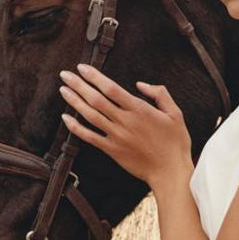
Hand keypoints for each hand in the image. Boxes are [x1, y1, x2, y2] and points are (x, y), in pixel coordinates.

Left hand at [59, 62, 191, 186]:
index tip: (83, 68)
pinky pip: (89, 137)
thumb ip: (159, 94)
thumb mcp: (175, 113)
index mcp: (139, 109)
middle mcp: (125, 121)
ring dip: (75, 102)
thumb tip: (140, 84)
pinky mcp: (112, 150)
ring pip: (90, 115)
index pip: (111, 89)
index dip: (95, 77)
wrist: (170, 172)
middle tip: (65, 74)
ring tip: (63, 90)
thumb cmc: (175, 142)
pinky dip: (76, 128)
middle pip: (96, 99)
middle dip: (79, 85)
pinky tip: (65, 119)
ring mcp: (116, 136)